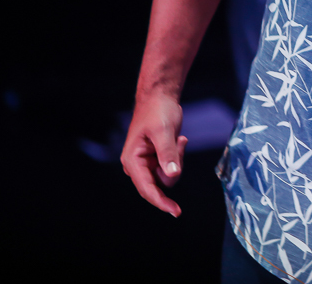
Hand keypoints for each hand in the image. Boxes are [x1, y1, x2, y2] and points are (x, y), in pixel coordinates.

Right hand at [120, 94, 188, 216]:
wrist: (159, 98)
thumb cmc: (158, 111)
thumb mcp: (163, 131)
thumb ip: (168, 154)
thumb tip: (173, 175)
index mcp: (132, 161)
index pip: (147, 188)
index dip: (161, 201)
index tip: (176, 211)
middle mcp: (137, 166)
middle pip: (160, 184)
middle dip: (173, 169)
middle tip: (179, 144)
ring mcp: (146, 164)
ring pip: (168, 177)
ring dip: (177, 160)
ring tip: (178, 139)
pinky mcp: (156, 160)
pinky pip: (171, 168)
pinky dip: (178, 157)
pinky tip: (179, 140)